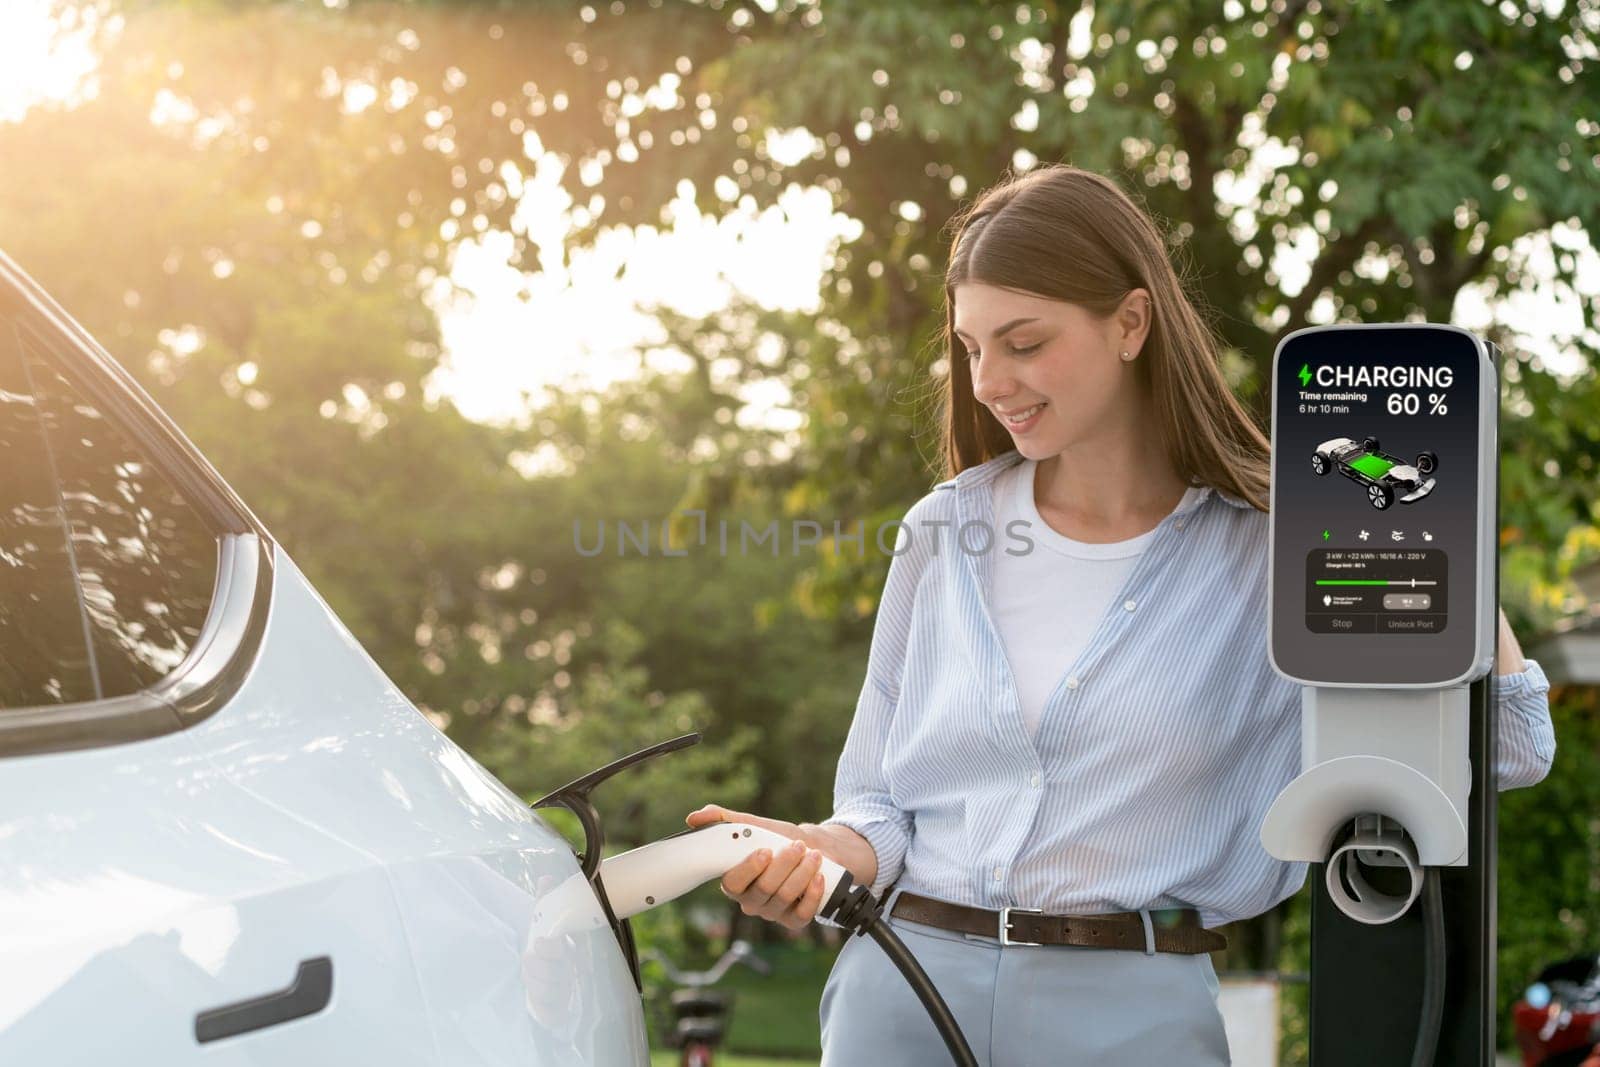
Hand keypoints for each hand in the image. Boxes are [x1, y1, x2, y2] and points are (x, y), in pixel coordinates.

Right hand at [686, 804, 827, 930]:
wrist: (815, 849)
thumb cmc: (780, 840)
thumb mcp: (756, 826)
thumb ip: (726, 821)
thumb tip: (694, 818)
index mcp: (736, 881)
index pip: (733, 883)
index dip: (748, 868)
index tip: (765, 851)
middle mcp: (751, 900)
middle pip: (763, 889)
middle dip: (783, 865)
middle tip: (798, 846)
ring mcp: (772, 912)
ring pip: (784, 897)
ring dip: (802, 873)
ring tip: (813, 854)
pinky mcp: (793, 920)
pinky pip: (801, 914)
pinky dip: (812, 894)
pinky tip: (819, 877)